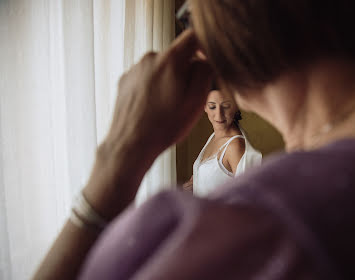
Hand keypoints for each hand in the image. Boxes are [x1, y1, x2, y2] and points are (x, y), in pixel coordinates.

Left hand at [84, 30, 211, 218]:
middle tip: (187, 97)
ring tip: (168, 108)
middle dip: (185, 72)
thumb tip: (205, 61)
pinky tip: (154, 109)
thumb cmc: (164, 127)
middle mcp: (150, 59)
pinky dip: (153, 89)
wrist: (131, 145)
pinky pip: (147, 79)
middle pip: (176, 56)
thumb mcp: (196, 101)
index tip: (207, 61)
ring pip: (161, 69)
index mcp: (170, 60)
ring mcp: (135, 70)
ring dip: (168, 82)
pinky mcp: (125, 81)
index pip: (193, 37)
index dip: (204, 46)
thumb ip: (205, 73)